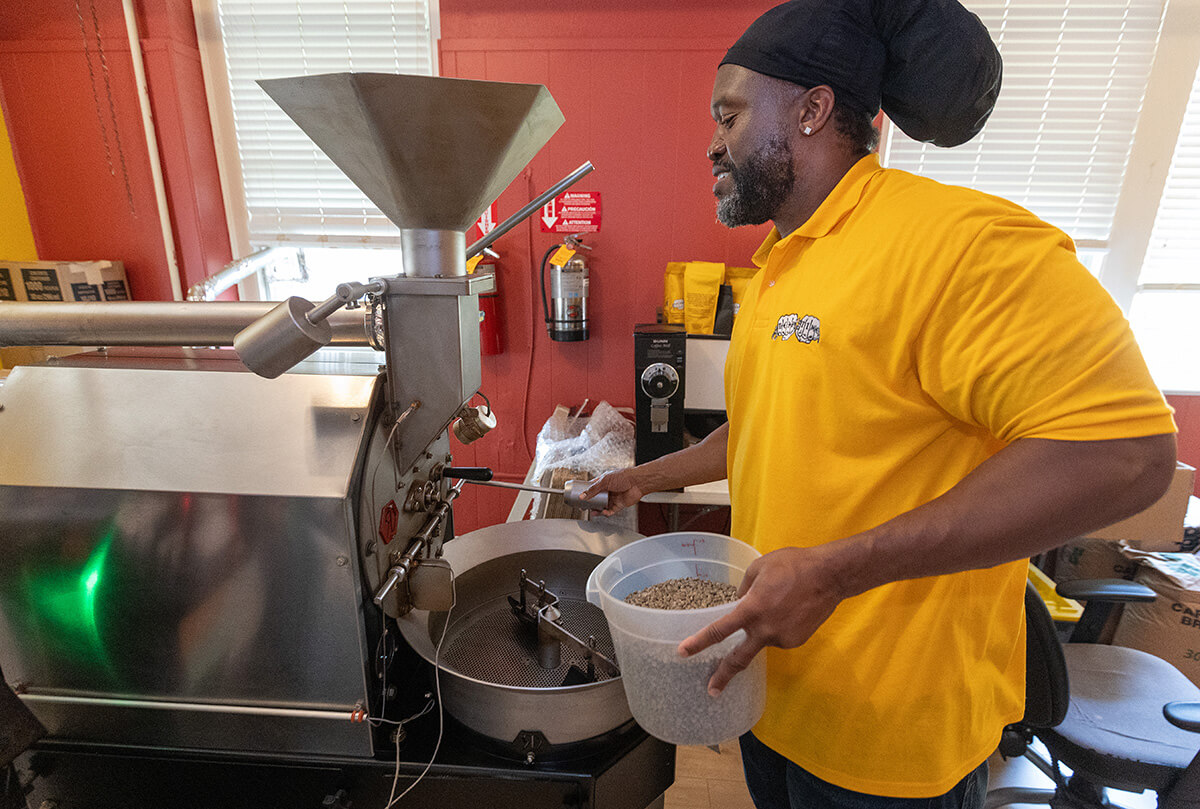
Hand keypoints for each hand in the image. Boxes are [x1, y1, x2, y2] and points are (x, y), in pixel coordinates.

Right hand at [580, 468, 644, 515]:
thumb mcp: (604, 481)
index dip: (586, 492)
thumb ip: (593, 490)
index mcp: (604, 482)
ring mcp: (614, 498)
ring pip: (603, 506)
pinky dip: (607, 513)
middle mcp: (608, 490)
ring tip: (593, 512)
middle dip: (591, 504)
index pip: (592, 488)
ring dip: (598, 510)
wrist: (637, 482)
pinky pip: (611, 511)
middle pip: (597, 499)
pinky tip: (603, 513)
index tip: (579, 497)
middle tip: (584, 507)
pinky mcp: (619, 505)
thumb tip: (582, 496)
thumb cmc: (623, 477)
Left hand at [677, 545, 848, 695]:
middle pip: (739, 659)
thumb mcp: (759, 568)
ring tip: (782, 602)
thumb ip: (744, 590)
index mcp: (752, 609)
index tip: (683, 653)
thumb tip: (739, 603)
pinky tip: (792, 610)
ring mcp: (782, 638)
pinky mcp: (797, 642)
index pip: (719, 631)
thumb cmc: (792, 565)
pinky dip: (779, 626)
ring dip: (765, 627)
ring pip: (764, 638)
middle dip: (723, 676)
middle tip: (712, 690)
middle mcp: (765, 629)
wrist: (830, 576)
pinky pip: (779, 636)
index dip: (699, 642)